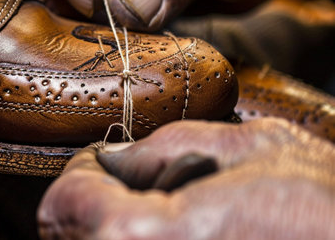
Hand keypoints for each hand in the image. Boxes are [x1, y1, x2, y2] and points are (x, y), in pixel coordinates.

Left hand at [37, 118, 334, 238]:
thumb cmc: (322, 201)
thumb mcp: (246, 145)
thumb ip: (167, 148)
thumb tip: (113, 157)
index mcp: (157, 238)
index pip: (66, 207)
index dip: (80, 173)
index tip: (101, 160)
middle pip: (67, 236)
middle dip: (89, 199)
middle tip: (123, 178)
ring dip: (102, 222)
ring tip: (147, 201)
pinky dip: (125, 239)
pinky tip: (159, 223)